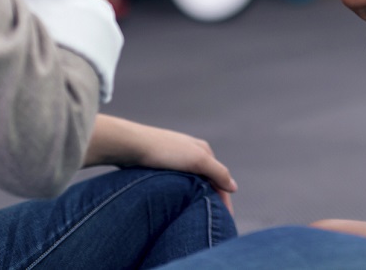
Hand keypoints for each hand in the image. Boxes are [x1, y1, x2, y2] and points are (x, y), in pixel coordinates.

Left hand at [85, 116, 237, 212]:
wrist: (131, 145)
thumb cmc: (164, 151)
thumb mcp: (197, 160)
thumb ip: (218, 172)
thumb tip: (234, 187)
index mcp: (203, 150)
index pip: (220, 177)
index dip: (224, 198)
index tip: (225, 219)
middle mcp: (191, 152)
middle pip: (207, 179)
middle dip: (212, 197)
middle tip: (212, 221)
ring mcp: (175, 158)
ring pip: (192, 181)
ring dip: (197, 197)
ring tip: (196, 216)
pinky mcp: (160, 165)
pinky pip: (178, 183)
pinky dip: (183, 194)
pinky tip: (178, 202)